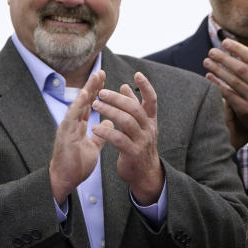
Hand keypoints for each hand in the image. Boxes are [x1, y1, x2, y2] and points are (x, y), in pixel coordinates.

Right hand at [49, 71, 107, 202]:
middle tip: (101, 72)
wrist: (65, 180)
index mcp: (79, 126)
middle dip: (93, 86)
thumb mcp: (93, 147)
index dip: (97, 92)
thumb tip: (109, 123)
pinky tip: (84, 96)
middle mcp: (72, 124)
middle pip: (83, 101)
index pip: (89, 105)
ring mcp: (67, 128)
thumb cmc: (76, 165)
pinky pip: (72, 118)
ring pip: (78, 105)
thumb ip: (100, 135)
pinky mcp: (65, 135)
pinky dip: (78, 106)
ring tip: (95, 78)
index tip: (104, 80)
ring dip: (86, 91)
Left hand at [92, 72, 163, 204]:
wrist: (144, 174)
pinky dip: (106, 132)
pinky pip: (119, 139)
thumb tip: (125, 86)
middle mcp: (149, 129)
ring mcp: (142, 141)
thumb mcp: (139, 125)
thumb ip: (133, 106)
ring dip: (109, 112)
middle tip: (101, 93)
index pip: (152, 100)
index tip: (136, 74)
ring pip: (127, 121)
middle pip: (135, 108)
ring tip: (95, 106)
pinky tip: (95, 128)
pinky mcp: (133, 153)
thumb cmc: (138, 145)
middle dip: (118, 99)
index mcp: (150, 120)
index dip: (146, 86)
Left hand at [203, 34, 247, 141]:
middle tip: (211, 51)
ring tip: (207, 62)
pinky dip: (218, 85)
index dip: (238, 49)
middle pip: (241, 69)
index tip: (225, 42)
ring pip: (233, 82)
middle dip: (224, 58)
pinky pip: (228, 95)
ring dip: (218, 70)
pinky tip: (209, 77)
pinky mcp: (245, 110)